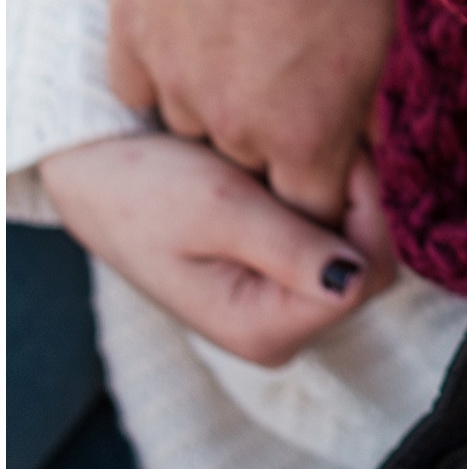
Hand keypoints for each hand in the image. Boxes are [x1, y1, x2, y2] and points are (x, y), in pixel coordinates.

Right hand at [40, 133, 398, 365]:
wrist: (95, 175)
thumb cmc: (143, 189)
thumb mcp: (218, 208)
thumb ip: (289, 246)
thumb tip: (353, 279)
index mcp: (261, 328)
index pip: (365, 275)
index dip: (366, 208)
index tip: (340, 149)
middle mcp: (278, 327)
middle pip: (368, 261)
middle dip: (355, 199)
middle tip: (322, 139)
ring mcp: (279, 301)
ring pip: (355, 242)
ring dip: (338, 192)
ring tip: (297, 147)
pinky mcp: (278, 271)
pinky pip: (331, 231)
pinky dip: (323, 192)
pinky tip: (290, 162)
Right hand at [108, 0, 399, 225]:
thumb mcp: (390, 27)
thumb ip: (369, 107)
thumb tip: (368, 146)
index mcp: (307, 131)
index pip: (314, 210)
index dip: (334, 180)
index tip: (347, 146)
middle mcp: (230, 120)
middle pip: (253, 165)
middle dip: (280, 134)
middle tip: (305, 66)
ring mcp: (171, 73)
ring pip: (192, 123)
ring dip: (220, 97)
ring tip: (257, 30)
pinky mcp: (128, 26)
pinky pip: (142, 82)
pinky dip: (169, 64)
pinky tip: (202, 22)